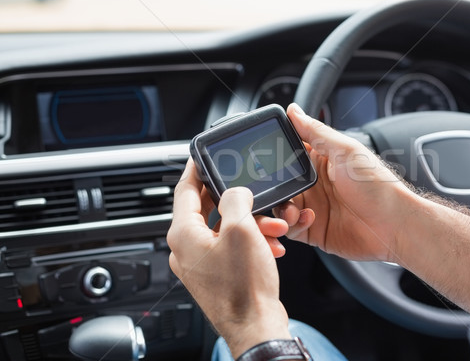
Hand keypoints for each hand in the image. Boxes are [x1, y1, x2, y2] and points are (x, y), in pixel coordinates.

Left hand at [167, 159, 290, 357]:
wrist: (256, 326)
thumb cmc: (244, 288)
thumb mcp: (241, 229)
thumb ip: (235, 199)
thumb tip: (235, 192)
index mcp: (183, 234)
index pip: (183, 189)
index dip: (195, 168)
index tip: (201, 155)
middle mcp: (187, 249)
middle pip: (206, 208)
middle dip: (236, 200)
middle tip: (250, 190)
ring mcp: (202, 264)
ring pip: (224, 229)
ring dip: (250, 223)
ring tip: (274, 226)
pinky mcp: (218, 274)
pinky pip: (232, 247)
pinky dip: (251, 241)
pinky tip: (272, 245)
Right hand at [275, 104, 421, 262]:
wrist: (395, 226)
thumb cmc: (379, 186)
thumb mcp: (345, 151)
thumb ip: (316, 132)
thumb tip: (294, 110)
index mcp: (321, 160)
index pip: (289, 153)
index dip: (275, 155)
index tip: (265, 159)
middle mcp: (315, 183)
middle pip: (279, 182)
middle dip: (272, 187)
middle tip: (273, 190)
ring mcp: (314, 207)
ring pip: (280, 207)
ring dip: (280, 209)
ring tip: (291, 210)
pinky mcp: (314, 230)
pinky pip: (290, 228)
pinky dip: (291, 224)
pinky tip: (306, 219)